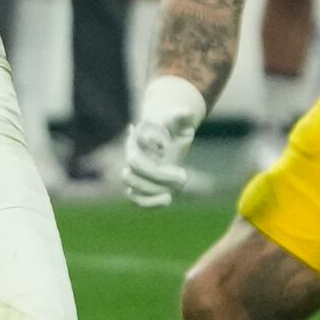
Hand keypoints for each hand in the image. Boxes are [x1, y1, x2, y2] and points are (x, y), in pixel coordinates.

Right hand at [122, 75, 206, 207]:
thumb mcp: (179, 120)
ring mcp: (134, 174)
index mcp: (137, 141)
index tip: (179, 165)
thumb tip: (187, 114)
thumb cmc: (171, 127)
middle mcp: (132, 158)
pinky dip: (150, 204)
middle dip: (159, 179)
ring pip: (132, 190)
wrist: (164, 136)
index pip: (138, 157)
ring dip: (155, 193)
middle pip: (132, 174)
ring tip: (175, 190)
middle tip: (183, 177)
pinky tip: (168, 200)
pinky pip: (136, 201)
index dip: (157, 163)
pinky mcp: (138, 188)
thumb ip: (181, 116)